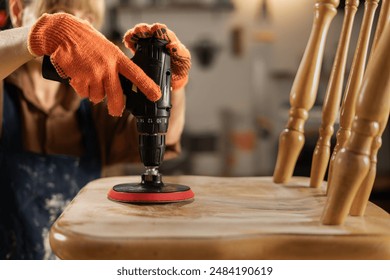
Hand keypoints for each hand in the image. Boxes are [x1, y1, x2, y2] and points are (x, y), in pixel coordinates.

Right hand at [28, 13, 161, 115]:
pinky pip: (83, 93)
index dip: (147, 86)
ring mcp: (93, 74)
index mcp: (117, 58)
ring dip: (94, 93)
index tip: (156, 96)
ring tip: (89, 79)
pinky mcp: (79, 78)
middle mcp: (107, 67)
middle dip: (116, 108)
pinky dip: (81, 89)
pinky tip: (79, 77)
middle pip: (116, 96)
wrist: (64, 33)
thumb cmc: (88, 41)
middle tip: (116, 112)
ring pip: (98, 97)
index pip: (136, 74)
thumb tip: (122, 87)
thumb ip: (115, 66)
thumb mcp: (107, 49)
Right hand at [123, 23, 190, 90]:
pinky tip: (128, 43)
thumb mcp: (184, 61)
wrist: (172, 80)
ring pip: (140, 34)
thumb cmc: (180, 68)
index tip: (155, 30)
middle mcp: (158, 39)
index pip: (163, 31)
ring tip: (133, 36)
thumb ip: (180, 52)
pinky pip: (133, 43)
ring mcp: (148, 44)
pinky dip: (129, 41)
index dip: (159, 30)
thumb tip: (172, 45)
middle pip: (149, 30)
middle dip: (144, 29)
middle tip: (141, 32)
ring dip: (135, 34)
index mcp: (169, 39)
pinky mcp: (139, 50)